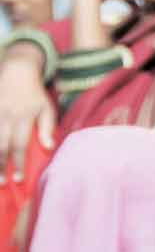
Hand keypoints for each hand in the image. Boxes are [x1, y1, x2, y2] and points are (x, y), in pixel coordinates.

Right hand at [0, 45, 54, 181]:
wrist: (17, 72)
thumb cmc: (34, 95)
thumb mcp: (46, 108)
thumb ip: (47, 127)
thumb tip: (49, 147)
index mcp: (23, 117)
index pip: (20, 144)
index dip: (19, 163)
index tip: (19, 179)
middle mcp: (6, 116)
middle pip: (1, 145)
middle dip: (0, 166)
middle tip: (2, 183)